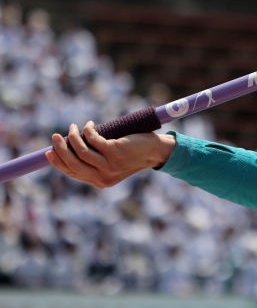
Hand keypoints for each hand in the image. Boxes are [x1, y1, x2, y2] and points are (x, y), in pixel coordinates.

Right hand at [45, 121, 175, 188]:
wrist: (156, 152)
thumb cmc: (133, 155)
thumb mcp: (112, 164)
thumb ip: (95, 163)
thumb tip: (71, 150)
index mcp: (100, 182)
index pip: (73, 173)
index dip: (59, 162)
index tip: (49, 152)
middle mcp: (104, 177)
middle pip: (73, 163)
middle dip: (60, 149)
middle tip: (55, 136)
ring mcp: (110, 164)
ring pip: (81, 150)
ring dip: (73, 136)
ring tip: (73, 127)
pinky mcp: (115, 151)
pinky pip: (93, 139)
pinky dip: (88, 130)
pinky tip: (90, 125)